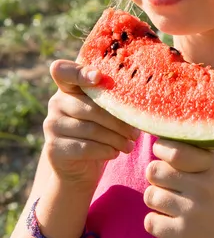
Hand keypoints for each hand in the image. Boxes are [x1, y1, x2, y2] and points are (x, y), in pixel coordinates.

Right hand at [44, 60, 139, 188]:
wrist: (78, 167)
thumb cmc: (98, 131)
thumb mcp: (103, 111)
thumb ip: (111, 98)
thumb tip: (138, 97)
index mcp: (68, 87)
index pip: (63, 70)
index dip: (79, 72)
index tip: (98, 77)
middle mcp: (56, 103)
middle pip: (90, 108)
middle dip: (118, 122)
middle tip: (135, 133)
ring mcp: (52, 125)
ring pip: (90, 129)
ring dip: (115, 139)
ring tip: (129, 145)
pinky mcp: (53, 148)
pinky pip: (85, 147)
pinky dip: (105, 151)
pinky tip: (115, 153)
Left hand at [144, 139, 213, 237]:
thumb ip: (196, 156)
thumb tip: (164, 139)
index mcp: (212, 167)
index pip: (173, 150)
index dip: (161, 150)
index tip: (162, 153)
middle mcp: (202, 187)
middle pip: (154, 170)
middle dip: (156, 177)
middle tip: (166, 183)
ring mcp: (191, 212)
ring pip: (150, 195)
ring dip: (156, 200)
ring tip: (170, 204)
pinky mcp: (182, 235)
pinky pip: (150, 221)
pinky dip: (156, 223)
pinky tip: (170, 222)